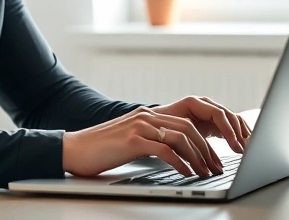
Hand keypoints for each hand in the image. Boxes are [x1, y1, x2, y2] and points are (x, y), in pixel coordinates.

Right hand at [61, 97, 250, 177]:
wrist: (73, 149)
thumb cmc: (99, 150)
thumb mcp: (129, 141)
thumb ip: (149, 141)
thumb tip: (173, 155)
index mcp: (147, 115)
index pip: (185, 123)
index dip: (203, 141)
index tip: (212, 158)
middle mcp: (145, 117)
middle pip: (188, 128)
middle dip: (206, 150)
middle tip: (215, 168)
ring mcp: (139, 127)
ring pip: (181, 137)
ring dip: (197, 157)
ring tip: (204, 173)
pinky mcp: (132, 140)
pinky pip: (165, 150)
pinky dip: (180, 163)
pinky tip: (185, 173)